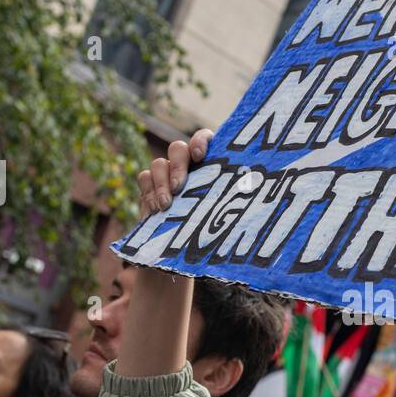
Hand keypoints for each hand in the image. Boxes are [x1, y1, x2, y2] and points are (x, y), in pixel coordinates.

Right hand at [116, 128, 215, 378]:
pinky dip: (149, 191)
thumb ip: (228, 211)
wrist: (178, 258)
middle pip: (179, 148)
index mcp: (210, 167)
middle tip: (180, 187)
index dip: (201, 140)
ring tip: (166, 205)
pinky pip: (144, 177)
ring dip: (162, 182)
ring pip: (159, 162)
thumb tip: (251, 213)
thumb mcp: (221, 225)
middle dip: (178, 164)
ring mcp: (167, 176)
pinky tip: (156, 210)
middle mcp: (188, 167)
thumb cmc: (209, 239)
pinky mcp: (149, 187)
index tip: (201, 156)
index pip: (205, 139)